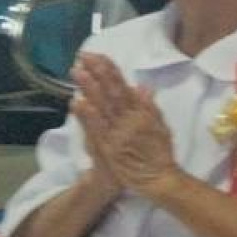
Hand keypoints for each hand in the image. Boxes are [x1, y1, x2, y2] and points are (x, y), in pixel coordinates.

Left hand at [71, 54, 180, 194]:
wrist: (158, 180)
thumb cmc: (158, 154)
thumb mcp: (160, 127)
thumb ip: (149, 107)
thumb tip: (142, 86)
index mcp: (141, 113)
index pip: (122, 87)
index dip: (109, 70)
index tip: (97, 56)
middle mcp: (130, 120)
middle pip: (111, 92)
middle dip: (97, 73)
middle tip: (84, 56)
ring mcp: (119, 133)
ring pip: (102, 106)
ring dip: (89, 88)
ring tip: (77, 72)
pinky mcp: (109, 148)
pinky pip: (97, 130)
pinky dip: (87, 115)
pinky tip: (77, 102)